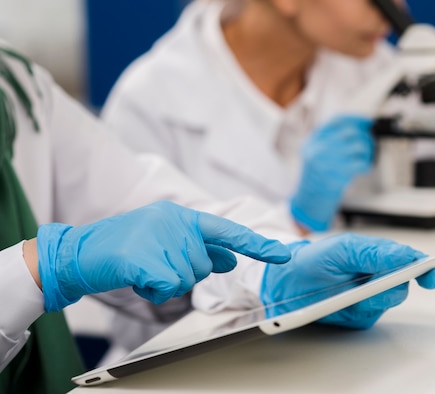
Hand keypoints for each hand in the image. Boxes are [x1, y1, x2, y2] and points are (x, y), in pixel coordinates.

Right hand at [37, 201, 291, 311]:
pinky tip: (135, 277)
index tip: (284, 254)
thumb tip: (231, 258)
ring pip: (186, 280)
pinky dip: (152, 291)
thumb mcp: (166, 242)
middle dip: (180, 273)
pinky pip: (167, 287)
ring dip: (164, 284)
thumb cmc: (125, 249)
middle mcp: (175, 221)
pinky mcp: (144, 257)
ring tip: (141, 269)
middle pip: (203, 266)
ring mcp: (159, 237)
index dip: (257, 244)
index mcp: (182, 215)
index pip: (227, 231)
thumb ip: (200, 248)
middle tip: (152, 264)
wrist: (78, 253)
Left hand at [260, 233, 434, 329]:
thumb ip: (373, 252)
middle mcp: (379, 277)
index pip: (410, 261)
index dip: (426, 269)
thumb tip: (403, 255)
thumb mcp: (341, 249)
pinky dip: (355, 311)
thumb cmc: (313, 259)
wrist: (285, 283)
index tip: (432, 276)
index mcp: (378, 255)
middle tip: (372, 282)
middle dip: (388, 284)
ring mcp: (370, 298)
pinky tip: (340, 303)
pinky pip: (368, 318)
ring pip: (386, 303)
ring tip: (347, 290)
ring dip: (369, 298)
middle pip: (401, 285)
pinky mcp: (360, 317)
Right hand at [290, 115, 373, 231]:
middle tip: (368, 141)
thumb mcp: (314, 151)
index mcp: (312, 141)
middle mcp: (318, 149)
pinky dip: (367, 164)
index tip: (366, 122)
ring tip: (365, 155)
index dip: (354, 119)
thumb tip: (359, 126)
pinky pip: (362, 163)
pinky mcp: (339, 175)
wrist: (311, 198)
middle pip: (350, 132)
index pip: (336, 121)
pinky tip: (364, 167)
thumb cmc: (317, 174)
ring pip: (359, 146)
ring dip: (368, 150)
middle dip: (364, 135)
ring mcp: (328, 161)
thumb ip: (329, 138)